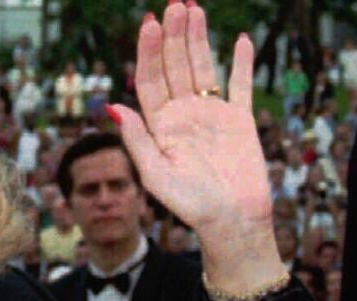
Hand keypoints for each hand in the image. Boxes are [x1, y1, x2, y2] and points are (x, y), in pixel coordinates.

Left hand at [113, 1, 281, 294]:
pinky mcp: (240, 121)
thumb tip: (114, 105)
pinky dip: (242, 64)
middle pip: (175, 67)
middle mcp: (184, 115)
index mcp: (160, 125)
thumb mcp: (155, 175)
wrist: (232, 222)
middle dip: (173, 36)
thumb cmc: (191, 206)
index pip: (151, 80)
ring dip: (198, 39)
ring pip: (203, 68)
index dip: (148, 52)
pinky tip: (240, 41)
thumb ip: (137, 139)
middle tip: (174, 5)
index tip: (149, 24)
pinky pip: (240, 87)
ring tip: (194, 9)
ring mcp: (213, 115)